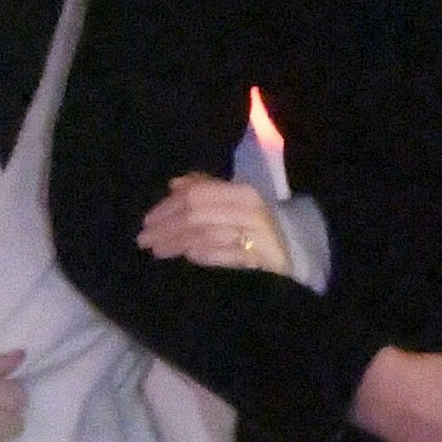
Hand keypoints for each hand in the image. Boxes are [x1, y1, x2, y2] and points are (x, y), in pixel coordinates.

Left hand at [138, 172, 291, 275]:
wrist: (297, 246)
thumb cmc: (258, 221)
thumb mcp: (235, 199)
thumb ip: (206, 188)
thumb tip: (174, 184)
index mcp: (240, 191)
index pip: (197, 195)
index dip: (168, 207)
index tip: (147, 221)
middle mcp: (248, 210)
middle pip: (198, 216)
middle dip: (167, 228)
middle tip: (145, 240)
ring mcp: (255, 234)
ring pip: (207, 235)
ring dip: (178, 243)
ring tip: (158, 251)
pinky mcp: (261, 257)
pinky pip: (227, 255)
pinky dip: (206, 255)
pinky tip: (189, 257)